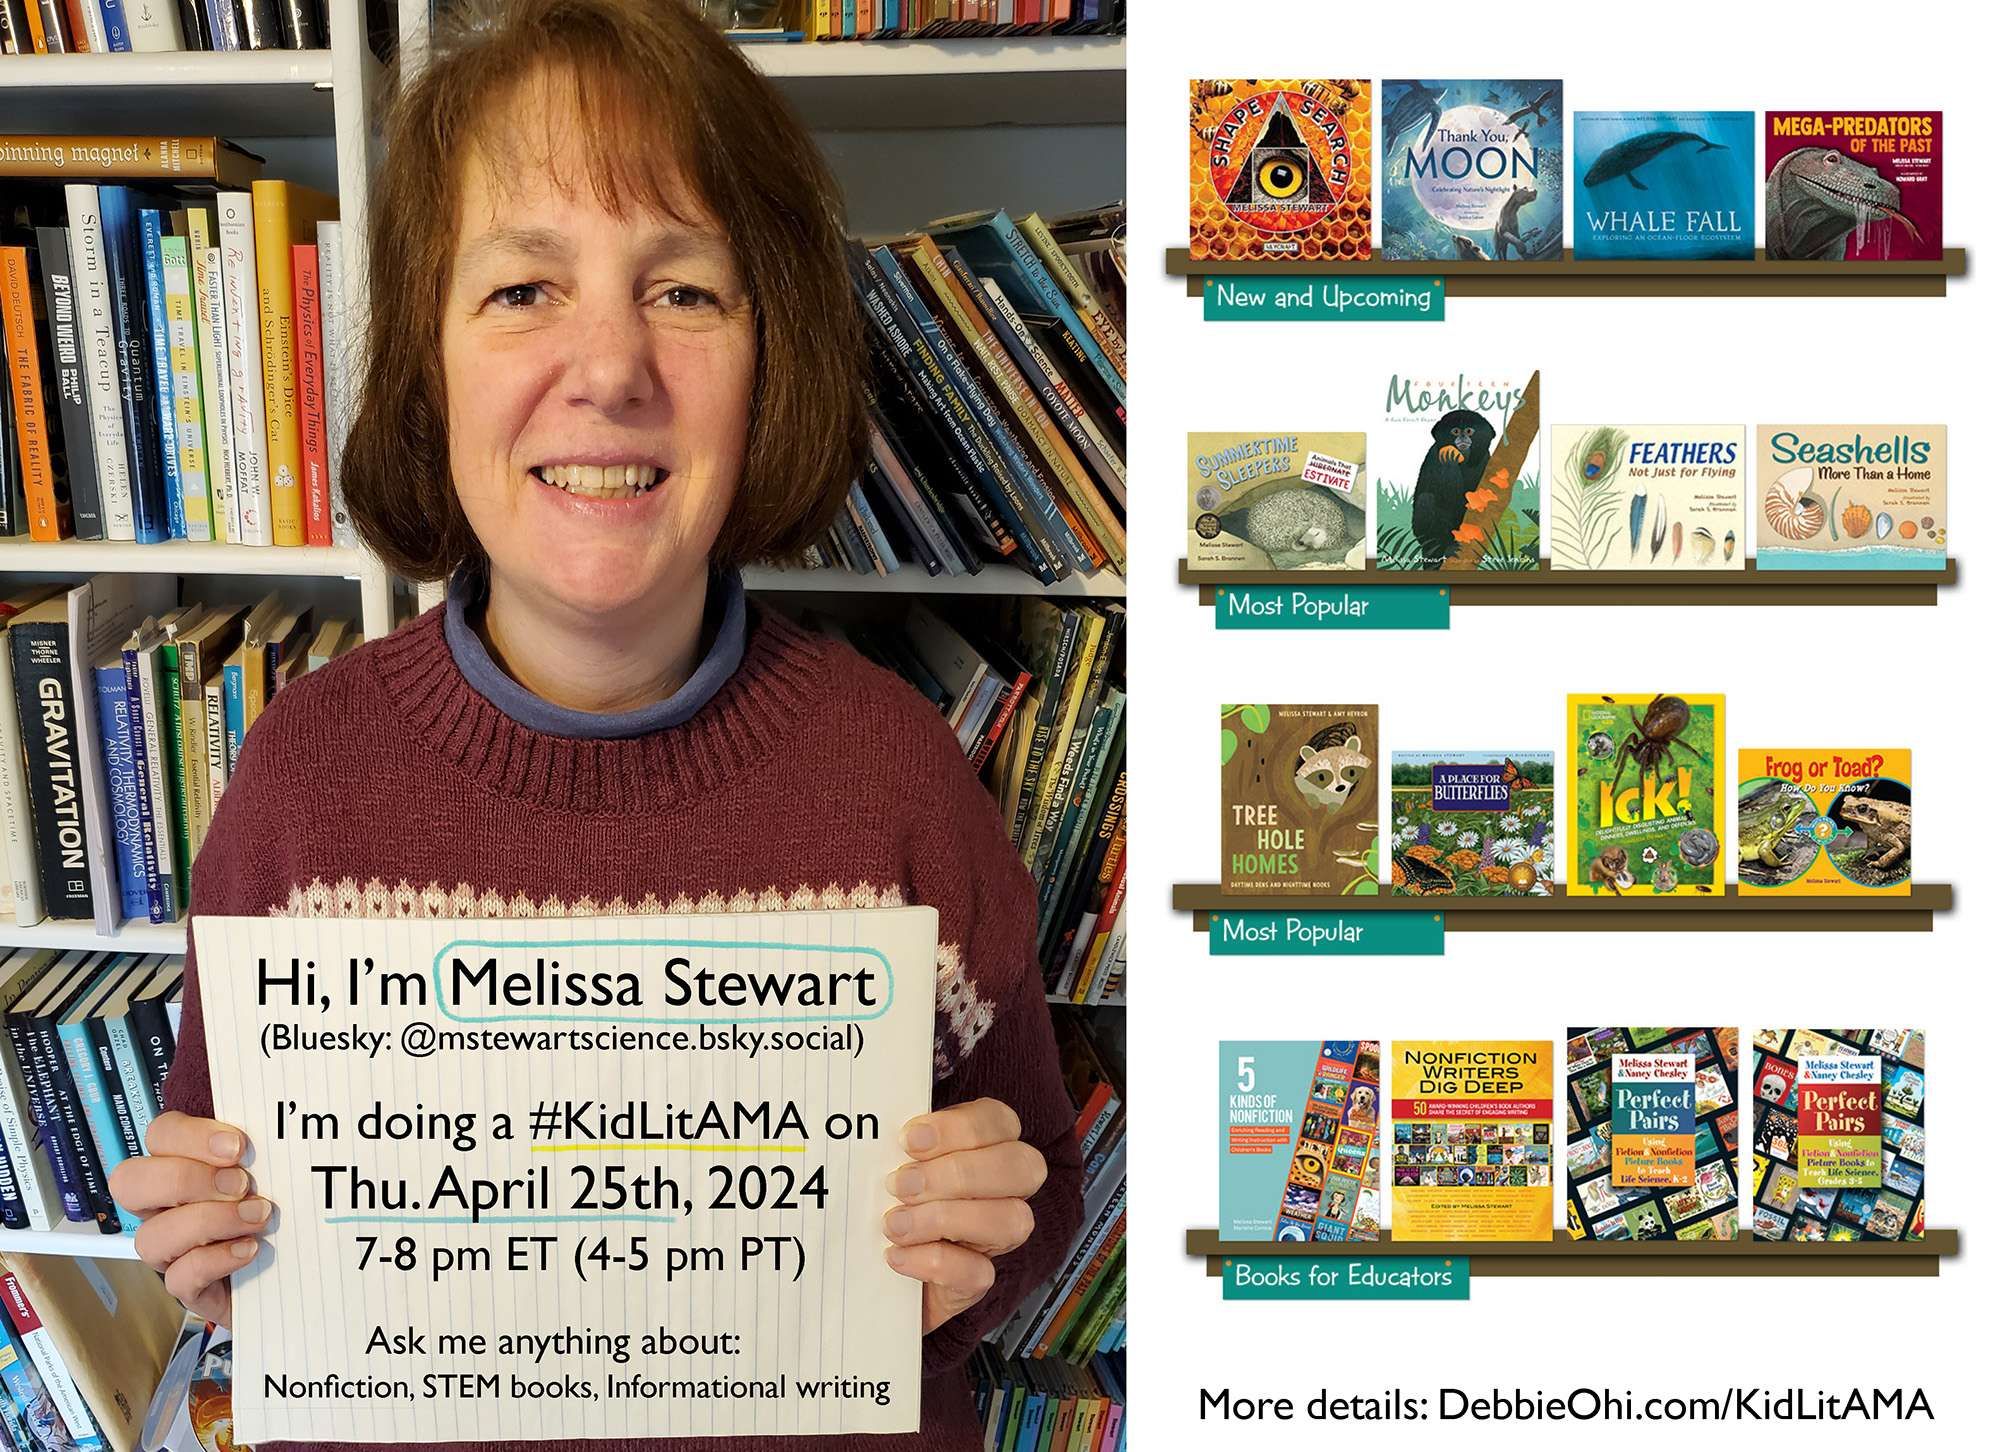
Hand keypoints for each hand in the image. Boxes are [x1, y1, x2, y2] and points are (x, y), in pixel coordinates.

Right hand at [108, 1112, 272, 1327]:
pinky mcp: (189, 1288)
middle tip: (240, 1184)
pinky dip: (216, 1260)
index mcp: (182, 1165)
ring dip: (208, 1221)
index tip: (239, 1146)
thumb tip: (283, 1123)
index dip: (190, 1136)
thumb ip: (269, 1145)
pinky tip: (250, 1249)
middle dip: (184, 1179)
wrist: (298, 1266)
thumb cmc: (283, 1204)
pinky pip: (179, 1278)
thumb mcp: (278, 1168)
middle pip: (130, 1181)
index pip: (160, 1135)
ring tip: (258, 1217)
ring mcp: (171, 1250)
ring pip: (150, 1236)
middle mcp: (165, 1207)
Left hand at [883, 1097, 1046, 1332]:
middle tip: (902, 1184)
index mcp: (987, 1147)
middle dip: (958, 1173)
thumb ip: (898, 1147)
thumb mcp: (893, 1165)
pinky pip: (978, 1272)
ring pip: (1011, 1220)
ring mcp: (996, 1238)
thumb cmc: (889, 1203)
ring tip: (896, 1224)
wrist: (871, 1274)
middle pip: (1021, 1167)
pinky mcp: (977, 1281)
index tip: (909, 1139)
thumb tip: (875, 1131)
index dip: (959, 1127)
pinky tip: (898, 1256)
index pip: (998, 1121)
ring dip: (946, 1218)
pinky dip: (934, 1262)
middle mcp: (1004, 1190)